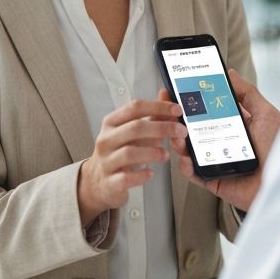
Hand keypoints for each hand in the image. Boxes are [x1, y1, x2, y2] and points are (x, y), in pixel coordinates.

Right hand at [78, 100, 185, 225]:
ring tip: (166, 155)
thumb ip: (150, 117)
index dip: (158, 106)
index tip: (177, 110)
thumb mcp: (131, 133)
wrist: (98, 181)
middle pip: (135, 128)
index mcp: (111, 122)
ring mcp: (106, 161)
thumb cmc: (118, 153)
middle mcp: (106, 139)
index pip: (135, 107)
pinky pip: (126, 177)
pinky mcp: (109, 182)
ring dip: (153, 152)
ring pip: (130, 153)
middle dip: (162, 128)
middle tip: (181, 132)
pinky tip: (150, 173)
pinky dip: (141, 175)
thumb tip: (166, 96)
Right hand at [163, 68, 279, 212]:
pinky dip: (186, 166)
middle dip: (175, 119)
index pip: (204, 110)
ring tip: (178, 134)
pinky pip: (194, 174)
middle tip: (166, 108)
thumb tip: (229, 72)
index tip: (173, 89)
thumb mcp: (265, 114)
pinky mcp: (214, 180)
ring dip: (177, 140)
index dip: (188, 101)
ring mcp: (216, 161)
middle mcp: (221, 142)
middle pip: (191, 129)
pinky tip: (186, 157)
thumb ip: (246, 93)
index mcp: (231, 125)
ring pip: (188, 150)